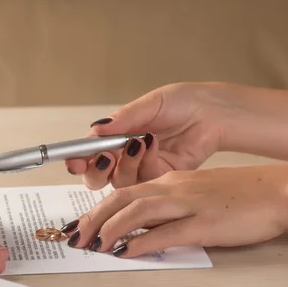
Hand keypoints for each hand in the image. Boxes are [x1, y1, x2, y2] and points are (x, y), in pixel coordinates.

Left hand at [60, 164, 287, 257]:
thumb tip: (139, 229)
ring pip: (137, 211)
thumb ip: (166, 209)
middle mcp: (173, 188)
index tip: (81, 225)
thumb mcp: (193, 196)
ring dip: (110, 229)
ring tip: (93, 246)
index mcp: (169, 182)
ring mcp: (188, 204)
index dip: (98, 210)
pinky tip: (126, 252)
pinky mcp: (204, 222)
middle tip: (75, 238)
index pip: (124, 193)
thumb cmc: (236, 197)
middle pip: (122, 199)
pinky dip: (142, 242)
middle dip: (93, 219)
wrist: (275, 192)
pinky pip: (166, 232)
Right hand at [66, 82, 232, 189]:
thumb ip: (122, 119)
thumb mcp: (148, 104)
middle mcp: (123, 156)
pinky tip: (155, 144)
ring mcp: (141, 170)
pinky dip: (146, 163)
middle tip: (105, 157)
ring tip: (140, 141)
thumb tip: (96, 129)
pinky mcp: (159, 179)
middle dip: (95, 171)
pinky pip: (143, 182)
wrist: (213, 113)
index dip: (77, 161)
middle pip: (95, 178)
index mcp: (115, 137)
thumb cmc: (182, 103)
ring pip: (118, 183)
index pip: (87, 154)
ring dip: (125, 164)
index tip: (75, 162)